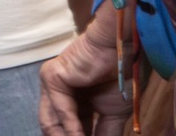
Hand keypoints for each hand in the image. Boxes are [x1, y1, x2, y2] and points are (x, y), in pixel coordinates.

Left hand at [39, 16, 133, 135]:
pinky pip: (61, 109)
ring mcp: (53, 85)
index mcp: (73, 102)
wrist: (124, 48)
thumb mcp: (113, 113)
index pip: (67, 131)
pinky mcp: (52, 77)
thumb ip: (103, 133)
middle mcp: (59, 94)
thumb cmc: (121, 74)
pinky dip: (71, 128)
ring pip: (52, 123)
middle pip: (55, 129)